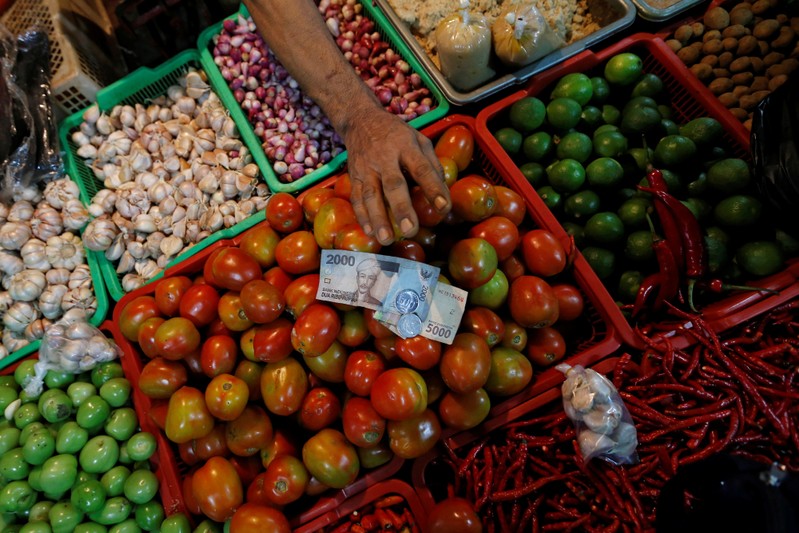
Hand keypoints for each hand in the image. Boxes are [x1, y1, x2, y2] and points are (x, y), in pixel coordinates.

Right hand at [343, 111, 450, 245]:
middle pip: (393, 184)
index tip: (443, 207)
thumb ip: (432, 164)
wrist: (360, 120)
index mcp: (406, 146)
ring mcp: (366, 168)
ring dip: (378, 218)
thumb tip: (443, 192)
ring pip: (370, 195)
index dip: (433, 188)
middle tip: (410, 230)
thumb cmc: (396, 134)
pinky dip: (362, 216)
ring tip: (386, 239)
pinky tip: (370, 232)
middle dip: (401, 208)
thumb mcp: (419, 139)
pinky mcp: (353, 176)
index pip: (421, 168)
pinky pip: (356, 198)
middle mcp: (385, 157)